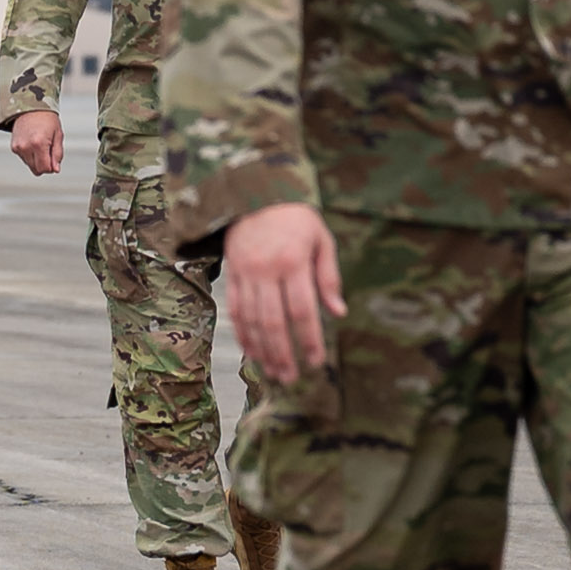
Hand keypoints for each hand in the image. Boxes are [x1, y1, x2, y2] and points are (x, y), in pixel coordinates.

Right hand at [6, 110, 63, 177]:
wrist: (30, 106)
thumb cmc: (47, 119)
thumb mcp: (58, 135)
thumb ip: (57, 154)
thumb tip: (55, 170)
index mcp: (39, 144)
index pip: (45, 168)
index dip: (52, 167)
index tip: (54, 159)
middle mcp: (26, 147)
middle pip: (36, 170)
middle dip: (44, 164)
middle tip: (48, 151)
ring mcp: (18, 148)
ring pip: (30, 165)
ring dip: (37, 159)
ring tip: (40, 144)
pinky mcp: (14, 147)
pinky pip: (24, 158)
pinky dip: (30, 154)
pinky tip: (32, 143)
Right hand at [219, 202, 341, 383]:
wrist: (254, 192)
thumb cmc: (295, 217)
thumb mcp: (322, 240)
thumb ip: (329, 277)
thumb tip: (338, 312)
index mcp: (294, 261)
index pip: (302, 310)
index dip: (309, 339)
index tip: (317, 361)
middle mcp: (267, 270)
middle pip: (274, 322)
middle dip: (284, 353)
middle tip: (292, 377)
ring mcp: (246, 273)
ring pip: (252, 320)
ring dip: (262, 350)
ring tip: (273, 371)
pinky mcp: (232, 273)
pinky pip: (235, 310)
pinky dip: (243, 334)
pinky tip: (252, 351)